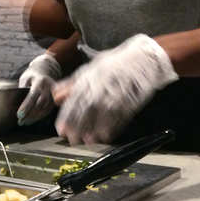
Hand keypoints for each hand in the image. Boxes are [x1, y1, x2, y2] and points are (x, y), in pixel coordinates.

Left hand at [17, 53, 61, 125]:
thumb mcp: (25, 80)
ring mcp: (54, 94)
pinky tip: (30, 120)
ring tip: (24, 122)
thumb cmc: (31, 77)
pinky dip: (38, 117)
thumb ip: (23, 90)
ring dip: (34, 117)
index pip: (33, 95)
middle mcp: (49, 87)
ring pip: (44, 109)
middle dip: (30, 114)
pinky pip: (47, 111)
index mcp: (40, 80)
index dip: (26, 106)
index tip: (19, 115)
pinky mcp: (56, 100)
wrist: (44, 73)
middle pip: (40, 104)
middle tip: (20, 121)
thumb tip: (15, 105)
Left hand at [53, 34, 177, 144]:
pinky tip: (106, 137)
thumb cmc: (115, 64)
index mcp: (89, 78)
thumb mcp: (91, 69)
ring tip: (88, 142)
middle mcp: (100, 86)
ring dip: (94, 130)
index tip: (61, 131)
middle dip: (78, 127)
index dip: (67, 117)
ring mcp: (115, 93)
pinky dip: (112, 127)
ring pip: (101, 115)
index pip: (74, 100)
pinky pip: (119, 116)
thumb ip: (72, 84)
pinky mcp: (129, 100)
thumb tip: (56, 96)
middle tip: (73, 141)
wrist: (143, 58)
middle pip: (85, 110)